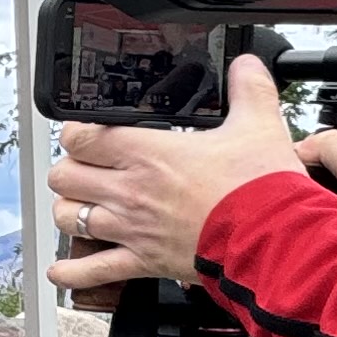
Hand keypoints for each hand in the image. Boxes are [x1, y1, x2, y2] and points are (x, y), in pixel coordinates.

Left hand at [46, 57, 306, 292]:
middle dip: (70, 170)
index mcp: (149, 154)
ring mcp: (132, 229)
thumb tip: (247, 64)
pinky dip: (74, 272)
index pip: (80, 137)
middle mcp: (131, 191)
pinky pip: (93, 271)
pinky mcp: (143, 262)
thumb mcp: (258, 125)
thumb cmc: (261, 189)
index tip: (85, 134)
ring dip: (70, 210)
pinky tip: (63, 270)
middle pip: (64, 176)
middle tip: (85, 169)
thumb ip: (248, 89)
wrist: (273, 240)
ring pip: (68, 218)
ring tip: (82, 205)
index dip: (76, 133)